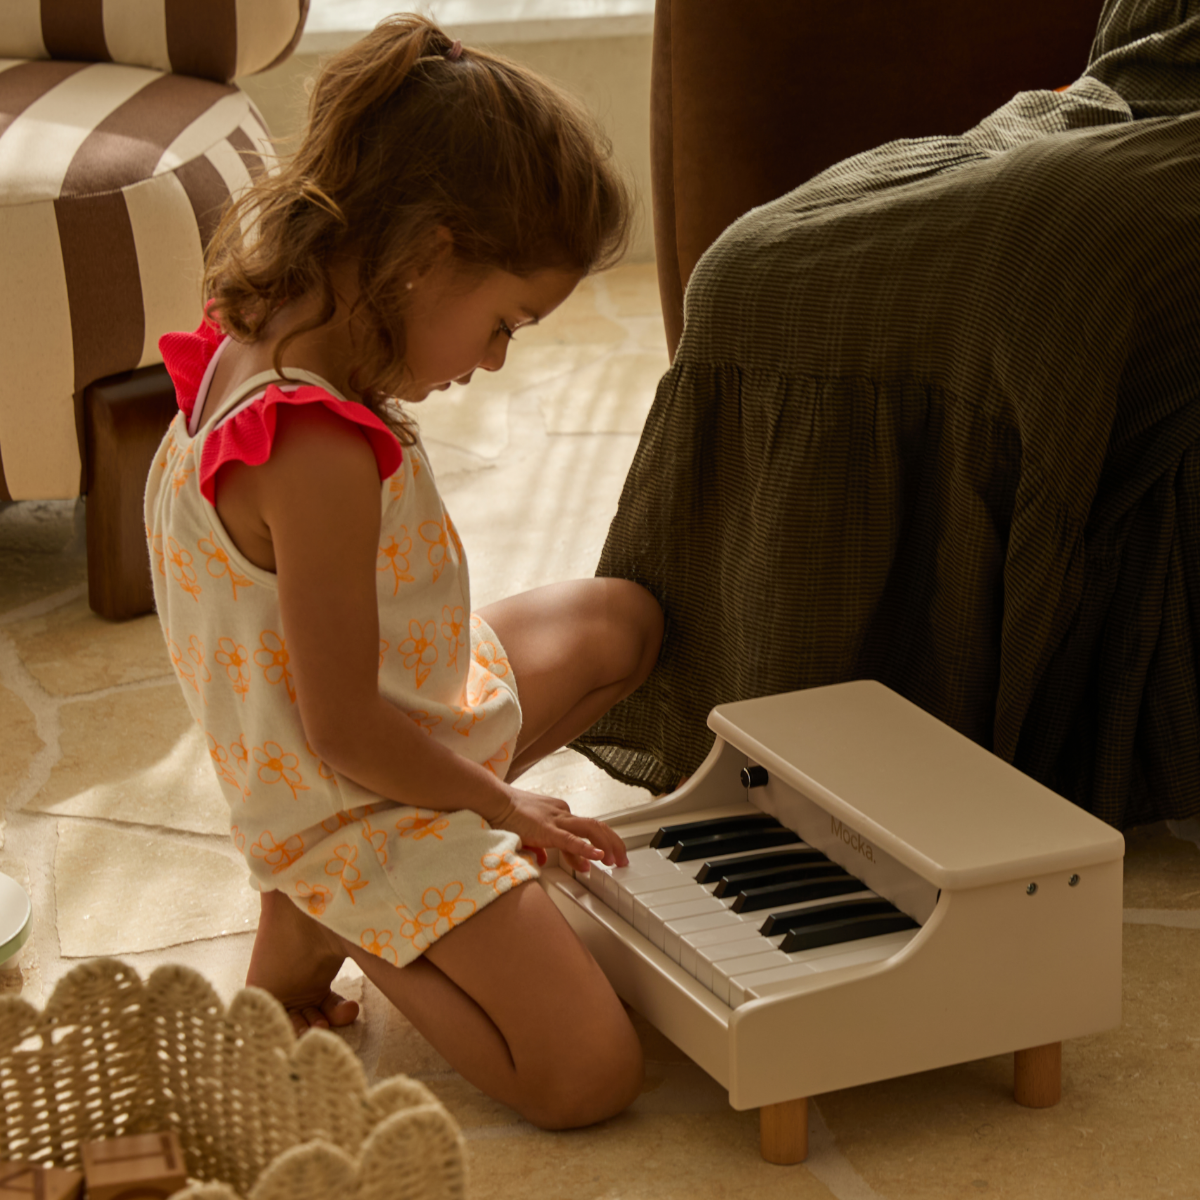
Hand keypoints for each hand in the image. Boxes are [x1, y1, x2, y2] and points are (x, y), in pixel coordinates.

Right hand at [491, 788, 627, 873]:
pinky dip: (587, 848)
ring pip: (592, 829)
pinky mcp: (547, 829)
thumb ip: (535, 846)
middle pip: (596, 826)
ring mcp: (556, 820)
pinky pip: (571, 839)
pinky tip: (598, 856)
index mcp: (558, 813)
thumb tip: (540, 858)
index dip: (593, 848)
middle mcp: (562, 813)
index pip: (583, 831)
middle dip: (613, 843)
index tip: (597, 861)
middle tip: (621, 860)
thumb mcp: (524, 833)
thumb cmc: (504, 815)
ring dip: (608, 845)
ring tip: (615, 861)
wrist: (492, 801)